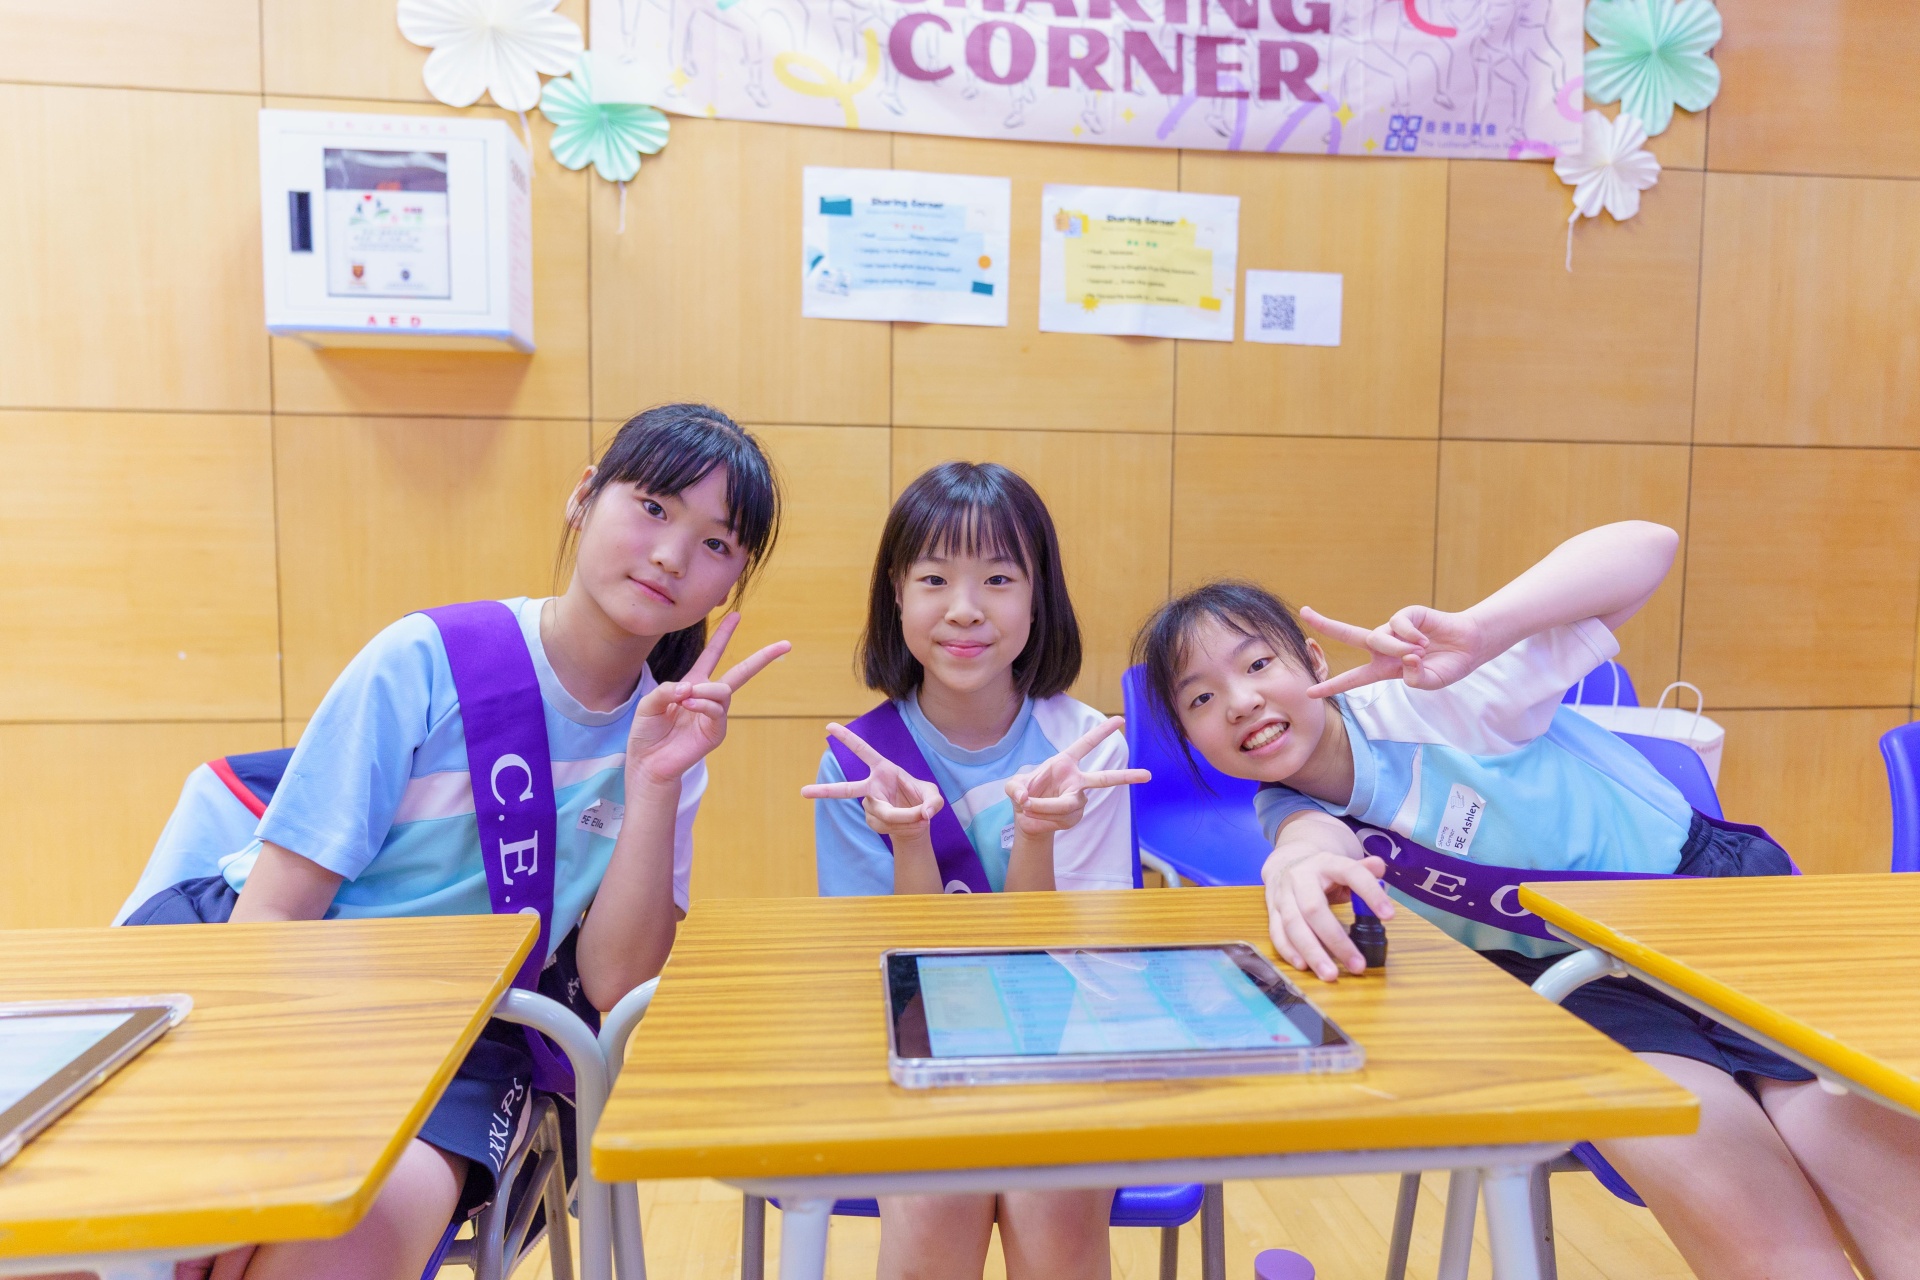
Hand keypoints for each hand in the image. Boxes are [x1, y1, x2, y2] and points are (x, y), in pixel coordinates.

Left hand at [626, 613, 788, 786]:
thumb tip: (692, 687)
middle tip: (786, 645)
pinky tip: (689, 705)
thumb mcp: (649, 702)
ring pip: (724, 691)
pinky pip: (717, 711)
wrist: (647, 762)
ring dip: (705, 690)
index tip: (736, 615)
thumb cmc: (646, 732)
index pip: (712, 655)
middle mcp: (707, 697)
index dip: (723, 635)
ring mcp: (715, 715)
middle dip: (763, 658)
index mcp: (692, 684)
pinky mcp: (716, 732)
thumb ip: (667, 689)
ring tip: (686, 697)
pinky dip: (703, 704)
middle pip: (741, 672)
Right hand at [800, 723, 944, 840]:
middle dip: (825, 791)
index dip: (847, 739)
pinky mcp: (872, 820)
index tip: (829, 726)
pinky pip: (885, 825)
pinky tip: (903, 823)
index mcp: (884, 770)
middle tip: (802, 792)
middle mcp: (873, 786)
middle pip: (846, 790)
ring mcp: (870, 804)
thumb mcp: (934, 797)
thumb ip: (934, 802)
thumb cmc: (923, 801)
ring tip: (916, 816)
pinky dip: (900, 826)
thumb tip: (925, 812)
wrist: (917, 822)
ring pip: (882, 813)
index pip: (863, 751)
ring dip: (902, 817)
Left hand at [1005, 715, 1150, 836]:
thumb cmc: (1024, 794)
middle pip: (1104, 779)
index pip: (1086, 744)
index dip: (1102, 732)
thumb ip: (1015, 789)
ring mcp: (1078, 800)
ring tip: (1028, 808)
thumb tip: (1026, 799)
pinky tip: (1036, 817)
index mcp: (1064, 763)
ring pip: (1066, 805)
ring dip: (1043, 807)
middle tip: (1148, 775)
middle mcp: (1075, 780)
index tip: (1120, 721)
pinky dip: (1042, 819)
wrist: (1026, 819)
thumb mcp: (1013, 786)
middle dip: (1126, 777)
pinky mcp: (1075, 817)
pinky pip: (1059, 818)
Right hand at [1262, 847, 1394, 981]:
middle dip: (1336, 940)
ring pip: (1293, 925)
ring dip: (1312, 952)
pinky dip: (1289, 951)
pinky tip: (1304, 966)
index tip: (1389, 916)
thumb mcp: (1343, 866)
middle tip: (1357, 965)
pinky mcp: (1271, 910)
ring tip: (1331, 974)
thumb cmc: (1322, 872)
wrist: (1285, 864)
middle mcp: (1300, 878)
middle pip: (1314, 909)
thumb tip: (1380, 867)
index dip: (1370, 893)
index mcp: (1325, 863)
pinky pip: (1277, 933)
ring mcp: (1283, 895)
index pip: (1350, 873)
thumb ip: (1363, 870)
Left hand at [1299, 604, 1487, 697]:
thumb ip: (1415, 678)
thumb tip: (1405, 658)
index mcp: (1383, 669)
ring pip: (1378, 637)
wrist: (1468, 647)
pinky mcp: (1407, 615)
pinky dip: (1410, 634)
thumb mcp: (1429, 682)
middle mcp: (1384, 648)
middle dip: (1326, 624)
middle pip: (1349, 636)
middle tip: (1304, 612)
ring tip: (1420, 652)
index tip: (1309, 692)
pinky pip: (1397, 624)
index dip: (1332, 687)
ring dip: (1397, 648)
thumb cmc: (1446, 667)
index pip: (1353, 679)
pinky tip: (1424, 639)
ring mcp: (1393, 629)